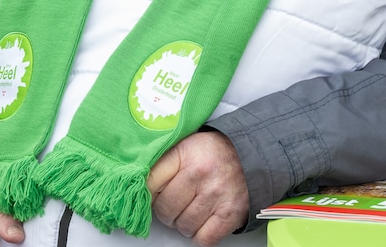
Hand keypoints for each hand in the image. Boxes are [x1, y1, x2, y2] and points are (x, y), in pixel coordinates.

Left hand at [147, 131, 249, 245]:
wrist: (249, 155)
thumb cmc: (212, 153)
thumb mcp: (184, 147)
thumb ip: (161, 163)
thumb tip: (135, 185)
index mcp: (184, 154)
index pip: (149, 183)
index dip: (147, 193)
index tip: (151, 194)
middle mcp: (200, 173)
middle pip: (165, 209)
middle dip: (167, 211)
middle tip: (175, 203)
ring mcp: (216, 195)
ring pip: (183, 226)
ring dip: (184, 223)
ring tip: (192, 209)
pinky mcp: (230, 213)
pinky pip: (204, 239)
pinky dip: (200, 235)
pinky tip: (202, 221)